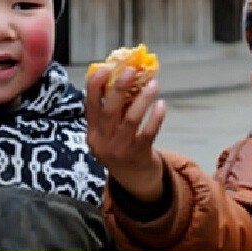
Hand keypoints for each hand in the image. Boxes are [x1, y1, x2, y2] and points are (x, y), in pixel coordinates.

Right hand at [85, 65, 166, 201]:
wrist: (135, 182)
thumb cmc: (122, 148)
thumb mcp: (110, 133)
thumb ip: (114, 110)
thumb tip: (126, 78)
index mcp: (93, 133)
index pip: (89, 105)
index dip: (95, 86)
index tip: (105, 68)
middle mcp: (103, 142)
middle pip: (109, 110)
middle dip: (120, 88)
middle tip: (131, 71)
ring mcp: (120, 150)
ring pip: (130, 119)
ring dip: (142, 99)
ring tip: (153, 84)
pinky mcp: (138, 156)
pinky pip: (148, 133)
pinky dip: (155, 117)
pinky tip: (161, 105)